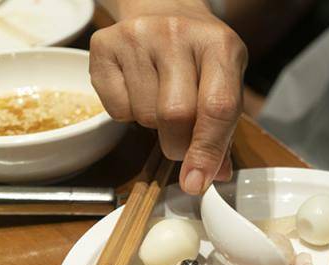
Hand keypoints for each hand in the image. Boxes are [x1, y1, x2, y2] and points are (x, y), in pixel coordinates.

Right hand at [90, 2, 247, 193]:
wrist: (164, 10)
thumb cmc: (201, 58)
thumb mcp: (225, 85)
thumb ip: (223, 132)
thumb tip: (211, 175)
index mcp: (220, 45)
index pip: (217, 107)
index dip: (207, 151)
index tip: (196, 182)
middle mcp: (178, 34)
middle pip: (175, 116)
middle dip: (179, 146)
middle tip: (182, 142)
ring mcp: (137, 36)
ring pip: (144, 116)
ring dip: (154, 127)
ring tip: (161, 100)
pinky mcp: (103, 44)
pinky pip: (115, 109)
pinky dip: (128, 114)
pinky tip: (139, 90)